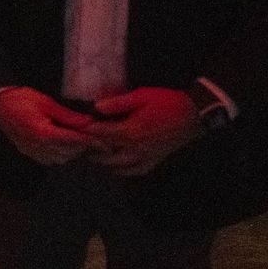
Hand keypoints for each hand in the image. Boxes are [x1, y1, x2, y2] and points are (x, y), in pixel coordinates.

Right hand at [0, 87, 100, 165]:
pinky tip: (68, 144)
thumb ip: (67, 115)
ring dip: (75, 151)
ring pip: (63, 159)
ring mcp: (34, 153)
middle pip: (70, 152)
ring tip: (85, 141)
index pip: (73, 141)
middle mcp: (39, 147)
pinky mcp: (32, 155)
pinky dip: (64, 153)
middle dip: (85, 147)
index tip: (105, 143)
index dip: (90, 143)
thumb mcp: (46, 102)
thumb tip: (88, 122)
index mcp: (42, 133)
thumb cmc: (21, 100)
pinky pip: (54, 159)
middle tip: (99, 139)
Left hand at [83, 87, 203, 176]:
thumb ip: (118, 103)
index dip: (86, 131)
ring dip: (102, 163)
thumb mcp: (141, 96)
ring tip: (91, 156)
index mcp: (131, 131)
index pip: (101, 134)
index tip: (75, 128)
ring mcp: (145, 157)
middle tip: (78, 145)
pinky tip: (115, 167)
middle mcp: (136, 149)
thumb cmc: (166, 102)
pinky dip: (121, 171)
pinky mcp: (154, 161)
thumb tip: (96, 107)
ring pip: (118, 167)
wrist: (192, 115)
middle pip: (105, 155)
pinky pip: (134, 172)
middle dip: (90, 151)